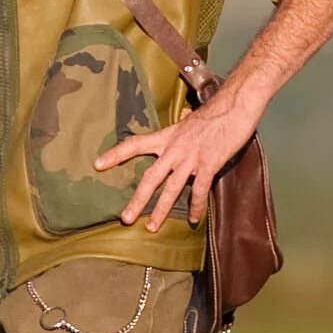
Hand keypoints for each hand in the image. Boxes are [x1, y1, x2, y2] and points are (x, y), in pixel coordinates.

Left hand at [96, 88, 264, 230]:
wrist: (235, 105)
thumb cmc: (216, 110)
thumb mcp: (192, 117)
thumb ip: (184, 122)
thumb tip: (183, 115)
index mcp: (168, 136)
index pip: (135, 144)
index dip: (116, 154)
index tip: (97, 164)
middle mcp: (175, 149)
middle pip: (151, 177)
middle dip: (137, 199)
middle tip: (125, 218)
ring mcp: (191, 158)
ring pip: (172, 188)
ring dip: (161, 210)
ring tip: (152, 227)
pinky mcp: (209, 164)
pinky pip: (199, 190)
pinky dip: (195, 206)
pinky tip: (192, 219)